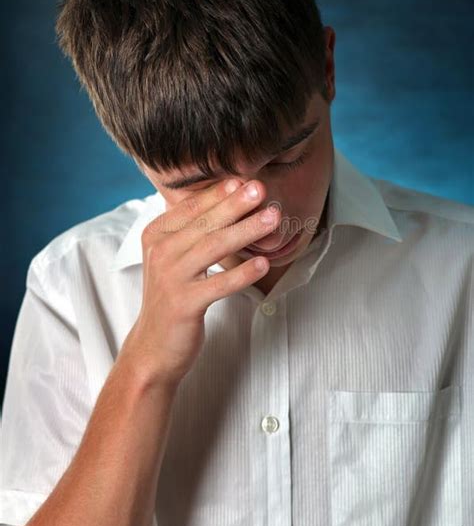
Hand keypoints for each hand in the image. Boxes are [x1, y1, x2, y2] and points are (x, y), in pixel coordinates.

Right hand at [118, 178, 280, 387]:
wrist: (153, 346)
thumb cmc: (174, 295)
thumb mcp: (176, 257)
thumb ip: (195, 229)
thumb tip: (231, 196)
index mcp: (156, 234)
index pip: (191, 207)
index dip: (219, 193)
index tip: (244, 179)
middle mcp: (160, 252)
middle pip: (204, 223)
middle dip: (235, 204)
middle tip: (261, 189)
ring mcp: (170, 278)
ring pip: (213, 248)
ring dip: (246, 231)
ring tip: (272, 218)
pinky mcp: (184, 304)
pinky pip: (219, 284)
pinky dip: (243, 273)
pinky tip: (264, 264)